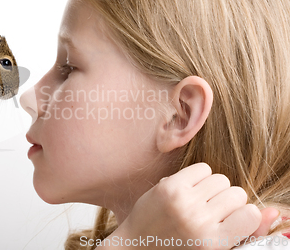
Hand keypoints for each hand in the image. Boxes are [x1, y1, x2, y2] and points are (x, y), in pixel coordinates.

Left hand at [102, 163, 278, 248]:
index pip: (250, 214)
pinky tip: (189, 191)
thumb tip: (272, 212)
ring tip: (199, 202)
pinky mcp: (168, 186)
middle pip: (236, 193)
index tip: (229, 222)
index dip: (243, 215)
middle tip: (210, 213)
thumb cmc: (181, 248)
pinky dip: (200, 177)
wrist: (137, 246)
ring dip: (214, 189)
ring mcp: (182, 201)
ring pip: (221, 179)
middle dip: (227, 202)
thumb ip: (246, 233)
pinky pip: (202, 168)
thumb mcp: (215, 248)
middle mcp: (198, 221)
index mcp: (213, 243)